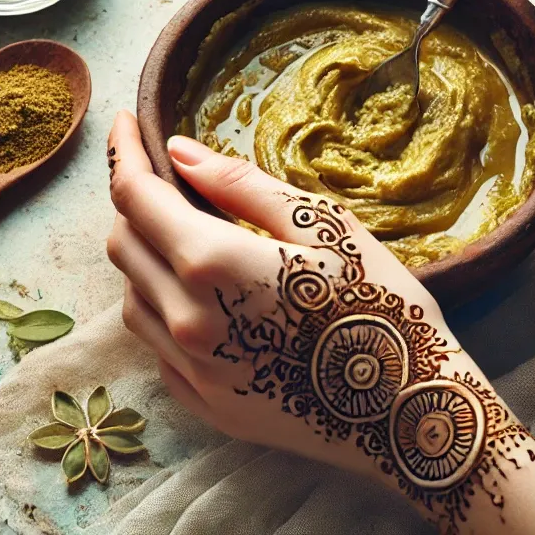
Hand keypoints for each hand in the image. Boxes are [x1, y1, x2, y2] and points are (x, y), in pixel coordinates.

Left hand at [105, 113, 534, 530]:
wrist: (410, 411)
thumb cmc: (380, 303)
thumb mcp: (321, 224)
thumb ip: (239, 185)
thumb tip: (179, 152)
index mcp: (212, 264)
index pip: (135, 197)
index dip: (123, 154)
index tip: (125, 123)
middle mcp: (186, 320)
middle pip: (123, 245)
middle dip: (135, 201)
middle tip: (169, 178)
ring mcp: (191, 370)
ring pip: (132, 296)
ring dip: (147, 255)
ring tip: (191, 234)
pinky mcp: (203, 404)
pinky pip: (156, 343)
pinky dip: (164, 306)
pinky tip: (207, 295)